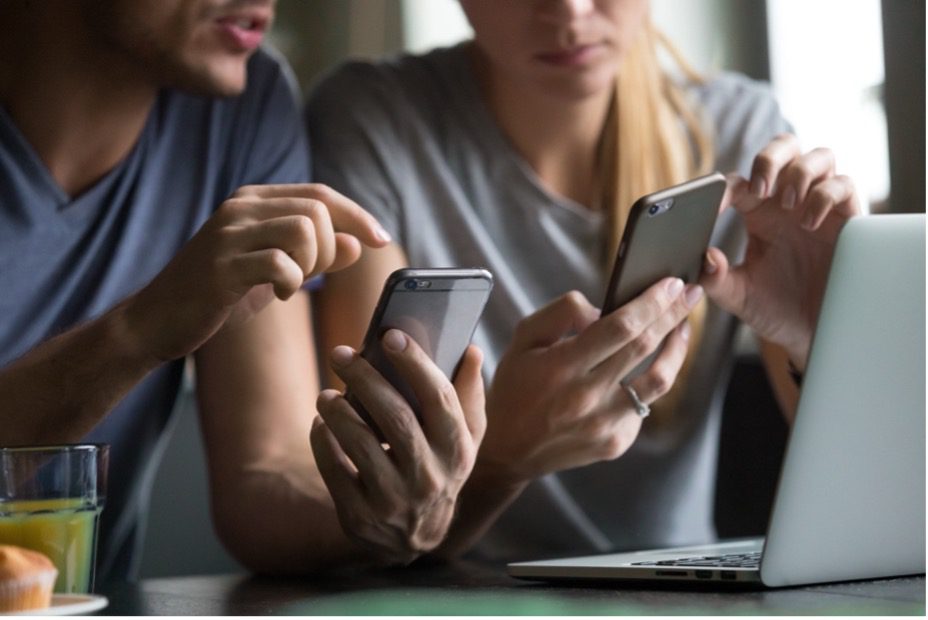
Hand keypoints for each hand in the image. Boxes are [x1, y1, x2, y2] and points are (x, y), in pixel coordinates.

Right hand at [123, 183, 389, 361]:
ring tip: (290, 284)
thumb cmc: (219, 296)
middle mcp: (240, 207)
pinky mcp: (221, 265)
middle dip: (329, 249)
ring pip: (304, 228)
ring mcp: (228, 233)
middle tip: (308, 276)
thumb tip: (357, 243)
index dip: (357, 216)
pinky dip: (291, 282)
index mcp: (253, 201)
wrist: (156, 321)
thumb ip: (315, 255)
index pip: (320, 194)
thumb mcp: (273, 271)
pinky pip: (280, 262)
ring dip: (311, 263)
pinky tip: (277, 296)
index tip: (381, 240)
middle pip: (318, 210)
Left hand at [310, 331, 484, 564]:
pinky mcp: (361, 516)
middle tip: (341, 354)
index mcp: (457, 449)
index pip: (439, 399)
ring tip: (326, 394)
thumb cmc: (440, 468)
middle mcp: (430, 476)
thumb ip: (468, 394)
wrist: (417, 538)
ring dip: (338, 412)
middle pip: (395, 417)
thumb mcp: (463, 438)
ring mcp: (395, 500)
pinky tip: (321, 423)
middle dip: (365, 379)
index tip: (390, 335)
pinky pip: (335, 471)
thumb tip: (470, 350)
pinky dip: (323, 442)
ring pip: (361, 444)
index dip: (415, 364)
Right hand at [479, 280, 702, 485]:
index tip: (672, 283)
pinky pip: (643, 405)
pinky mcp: (615, 443)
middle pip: (645, 347)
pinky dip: (649, 381)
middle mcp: (586, 397)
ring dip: (676, 349)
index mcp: (561, 367)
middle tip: (691, 293)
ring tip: (682, 328)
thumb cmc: (515, 387)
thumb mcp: (523, 339)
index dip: (651, 302)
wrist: (508, 449)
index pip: (620, 327)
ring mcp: (604, 424)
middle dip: (673, 314)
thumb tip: (603, 310)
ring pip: (659, 380)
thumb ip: (561, 314)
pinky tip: (646, 368)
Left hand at [701, 135, 859, 368]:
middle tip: (761, 188)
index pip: (738, 183)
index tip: (714, 207)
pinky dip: (825, 195)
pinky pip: (843, 184)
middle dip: (770, 157)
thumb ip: (716, 280)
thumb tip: (705, 257)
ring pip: (817, 156)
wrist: (813, 333)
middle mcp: (788, 202)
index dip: (723, 188)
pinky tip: (809, 223)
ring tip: (787, 205)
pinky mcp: (848, 217)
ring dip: (799, 172)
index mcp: (757, 213)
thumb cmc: (775, 309)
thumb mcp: (739, 297)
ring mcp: (819, 205)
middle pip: (784, 148)